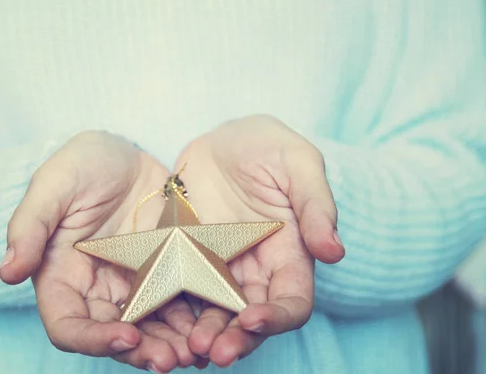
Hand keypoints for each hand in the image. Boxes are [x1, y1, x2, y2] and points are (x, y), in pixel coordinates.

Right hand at [0, 131, 198, 372]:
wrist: (126, 153)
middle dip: (141, 351)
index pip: (68, 324)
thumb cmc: (84, 163)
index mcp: (63, 276)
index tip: (126, 336)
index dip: (93, 339)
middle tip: (172, 359)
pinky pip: (179, 305)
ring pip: (150, 328)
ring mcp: (134, 284)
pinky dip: (194, 320)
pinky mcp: (166, 274)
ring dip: (172, 345)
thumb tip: (7, 272)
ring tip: (198, 351)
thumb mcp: (55, 183)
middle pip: (114, 335)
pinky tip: (214, 326)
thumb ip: (30, 224)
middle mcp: (98, 289)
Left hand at [175, 115, 344, 366]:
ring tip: (184, 347)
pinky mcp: (185, 262)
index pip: (292, 301)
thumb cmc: (265, 145)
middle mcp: (254, 271)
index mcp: (289, 254)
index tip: (251, 319)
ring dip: (203, 335)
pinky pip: (179, 293)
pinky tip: (155, 322)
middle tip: (213, 352)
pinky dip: (172, 313)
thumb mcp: (296, 161)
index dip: (277, 317)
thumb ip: (316, 204)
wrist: (220, 139)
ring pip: (214, 315)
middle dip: (236, 339)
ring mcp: (217, 269)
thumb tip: (335, 252)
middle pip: (250, 320)